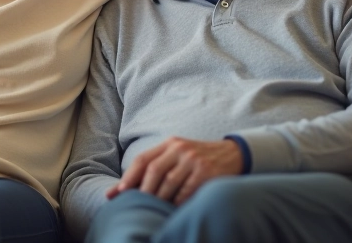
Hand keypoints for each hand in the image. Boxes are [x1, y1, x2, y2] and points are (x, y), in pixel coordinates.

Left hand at [105, 138, 241, 204]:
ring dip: (160, 199)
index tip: (118, 193)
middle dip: (143, 191)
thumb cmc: (196, 160)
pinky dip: (176, 203)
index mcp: (170, 143)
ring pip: (169, 184)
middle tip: (137, 205)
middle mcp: (180, 149)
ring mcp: (194, 160)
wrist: (232, 154)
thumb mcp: (176, 156)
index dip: (129, 176)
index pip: (143, 159)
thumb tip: (118, 191)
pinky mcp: (206, 173)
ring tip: (155, 208)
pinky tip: (174, 208)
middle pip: (154, 171)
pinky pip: (185, 193)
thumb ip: (153, 168)